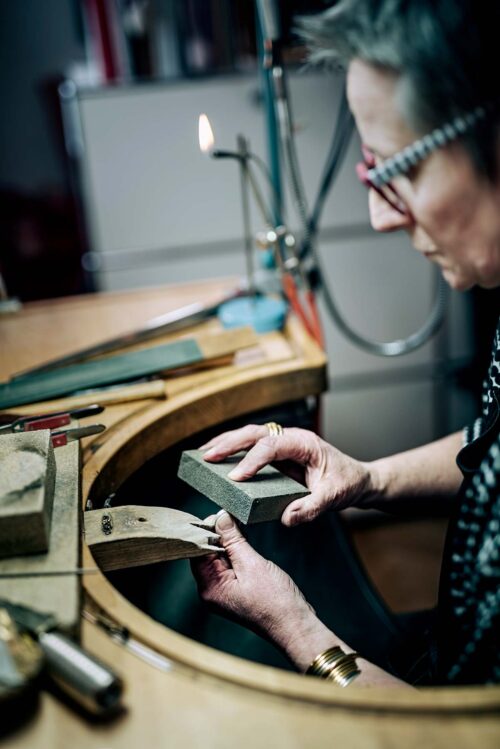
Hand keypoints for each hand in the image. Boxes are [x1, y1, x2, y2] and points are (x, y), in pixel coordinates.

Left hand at [191, 511, 317, 654]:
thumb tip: (220, 518)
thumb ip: (233, 540)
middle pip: (207, 554)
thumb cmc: (275, 601)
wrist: (295, 625)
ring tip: (240, 527)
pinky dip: (236, 553)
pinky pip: (230, 566)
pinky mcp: (235, 590)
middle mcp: (212, 591)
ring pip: (219, 558)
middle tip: (233, 517)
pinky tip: (244, 543)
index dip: (207, 530)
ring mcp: (224, 592)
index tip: (221, 514)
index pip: (198, 551)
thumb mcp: (252, 564)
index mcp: (210, 587)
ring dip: (228, 542)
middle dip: (218, 535)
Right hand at [201, 425, 373, 525]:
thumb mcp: (334, 498)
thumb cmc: (347, 483)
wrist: (356, 479)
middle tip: (208, 457)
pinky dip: (232, 450)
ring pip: (249, 435)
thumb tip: (286, 518)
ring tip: (202, 455)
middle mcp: (291, 437)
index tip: (237, 477)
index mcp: (304, 442)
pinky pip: (250, 446)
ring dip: (225, 443)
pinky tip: (215, 458)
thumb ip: (311, 508)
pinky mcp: (276, 452)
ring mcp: (282, 442)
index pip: (273, 445)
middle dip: (230, 444)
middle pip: (255, 433)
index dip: (253, 460)